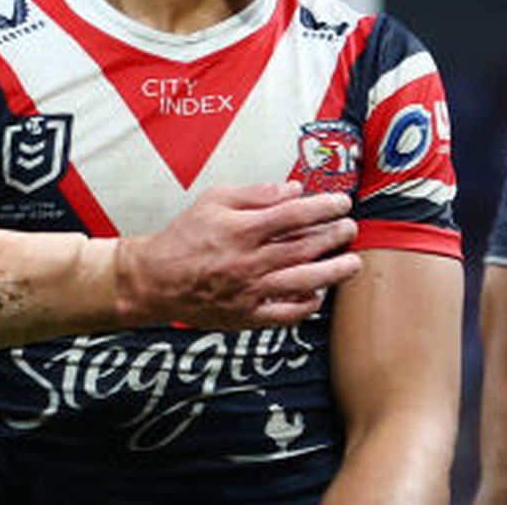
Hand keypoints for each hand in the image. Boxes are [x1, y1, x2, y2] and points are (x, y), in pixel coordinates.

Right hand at [114, 180, 359, 327]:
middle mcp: (249, 261)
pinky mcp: (246, 315)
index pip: (294, 215)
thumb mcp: (214, 200)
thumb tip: (292, 190)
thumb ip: (256, 194)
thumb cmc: (183, 238)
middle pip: (304, 248)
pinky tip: (318, 295)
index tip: (341, 202)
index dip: (324, 207)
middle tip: (350, 228)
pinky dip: (306, 305)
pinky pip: (285, 314)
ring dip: (333, 273)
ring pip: (303, 282)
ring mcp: (250, 291)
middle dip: (334, 236)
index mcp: (242, 229)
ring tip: (352, 264)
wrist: (154, 280)